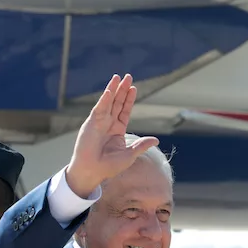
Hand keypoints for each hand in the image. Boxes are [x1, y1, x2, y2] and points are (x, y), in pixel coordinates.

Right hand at [64, 74, 158, 196]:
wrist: (92, 171)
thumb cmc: (109, 167)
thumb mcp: (129, 155)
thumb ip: (141, 146)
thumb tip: (156, 140)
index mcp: (117, 130)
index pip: (124, 111)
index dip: (129, 100)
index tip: (134, 88)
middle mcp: (108, 124)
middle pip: (117, 103)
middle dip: (122, 90)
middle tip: (128, 76)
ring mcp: (99, 122)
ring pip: (108, 102)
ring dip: (113, 89)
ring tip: (118, 77)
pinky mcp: (91, 123)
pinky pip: (99, 108)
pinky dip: (104, 99)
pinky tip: (110, 90)